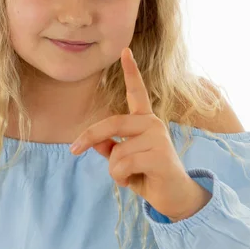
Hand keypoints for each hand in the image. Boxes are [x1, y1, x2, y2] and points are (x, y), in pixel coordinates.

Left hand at [70, 47, 209, 221]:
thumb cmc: (147, 175)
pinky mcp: (160, 156)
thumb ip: (110, 147)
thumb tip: (95, 142)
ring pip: (115, 151)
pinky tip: (137, 181)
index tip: (125, 50)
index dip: (132, 71)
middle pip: (112, 123)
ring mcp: (158, 138)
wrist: (175, 198)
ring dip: (115, 170)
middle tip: (74, 150)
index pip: (138, 92)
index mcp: (145, 121)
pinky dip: (122, 178)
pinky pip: (123, 165)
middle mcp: (153, 124)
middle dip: (89, 137)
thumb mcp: (124, 160)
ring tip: (132, 176)